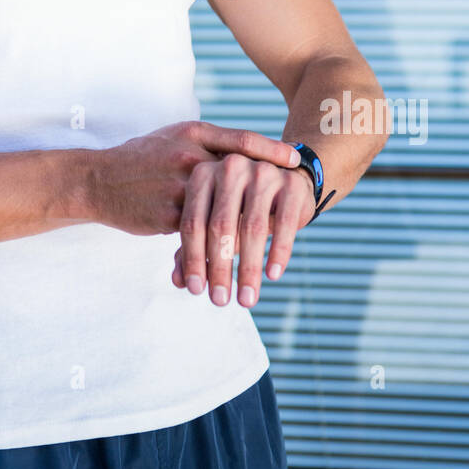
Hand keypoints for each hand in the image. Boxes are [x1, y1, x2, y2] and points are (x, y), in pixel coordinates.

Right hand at [92, 121, 303, 237]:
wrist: (97, 180)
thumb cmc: (139, 159)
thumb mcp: (171, 139)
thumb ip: (204, 145)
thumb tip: (242, 155)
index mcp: (192, 133)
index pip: (241, 141)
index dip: (271, 151)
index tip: (296, 162)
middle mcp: (189, 156)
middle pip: (240, 179)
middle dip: (267, 196)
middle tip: (294, 210)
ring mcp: (179, 187)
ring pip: (224, 212)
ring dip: (245, 230)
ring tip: (268, 241)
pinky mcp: (168, 215)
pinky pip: (202, 234)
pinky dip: (217, 246)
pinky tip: (230, 257)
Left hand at [171, 154, 314, 307]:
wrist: (287, 181)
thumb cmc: (241, 206)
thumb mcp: (215, 222)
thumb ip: (193, 248)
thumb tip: (178, 281)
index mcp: (203, 174)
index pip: (193, 222)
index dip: (192, 259)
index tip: (195, 290)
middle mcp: (231, 167)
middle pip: (220, 226)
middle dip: (219, 269)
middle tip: (219, 301)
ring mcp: (262, 172)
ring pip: (251, 228)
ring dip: (248, 269)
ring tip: (246, 300)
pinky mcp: (291, 183)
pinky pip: (283, 223)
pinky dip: (278, 252)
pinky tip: (273, 275)